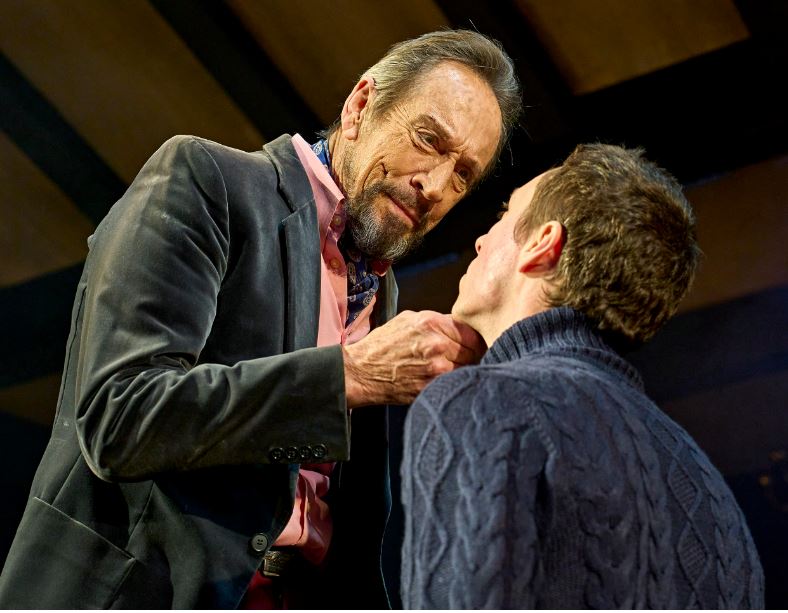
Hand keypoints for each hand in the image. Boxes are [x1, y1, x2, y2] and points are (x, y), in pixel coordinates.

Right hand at [342, 310, 485, 407]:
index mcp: (431, 323)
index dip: (474, 337)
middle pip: (474, 350)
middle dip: (473, 353)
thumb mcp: (407, 320)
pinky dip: (455, 381)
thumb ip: (436, 321)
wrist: (361, 372)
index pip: (470, 330)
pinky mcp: (432, 387)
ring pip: (468, 368)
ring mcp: (436, 368)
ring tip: (455, 368)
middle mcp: (437, 344)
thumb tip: (458, 326)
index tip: (474, 342)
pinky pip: (456, 382)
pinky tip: (446, 379)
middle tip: (468, 357)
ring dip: (466, 368)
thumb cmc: (382, 345)